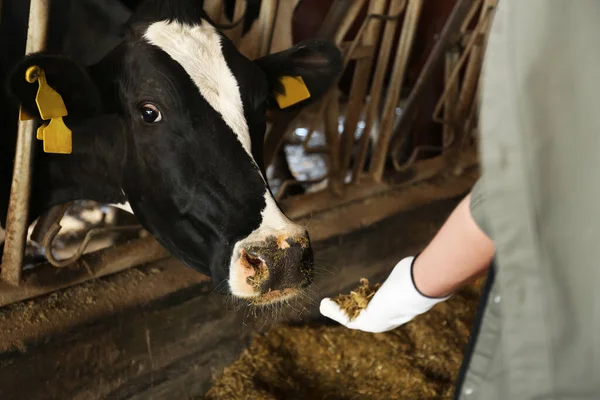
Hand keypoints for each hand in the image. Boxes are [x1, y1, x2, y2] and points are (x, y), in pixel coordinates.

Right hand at [319, 256, 450, 332]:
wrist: (416, 289)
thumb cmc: (415, 280)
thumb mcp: (407, 275)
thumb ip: (406, 274)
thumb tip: (412, 263)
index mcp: (395, 312)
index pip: (376, 309)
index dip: (362, 304)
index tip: (352, 297)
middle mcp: (386, 321)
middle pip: (362, 317)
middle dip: (346, 311)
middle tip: (335, 303)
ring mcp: (376, 324)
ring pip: (351, 318)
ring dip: (337, 311)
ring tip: (325, 304)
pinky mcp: (366, 322)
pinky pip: (345, 318)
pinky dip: (333, 311)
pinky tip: (324, 303)